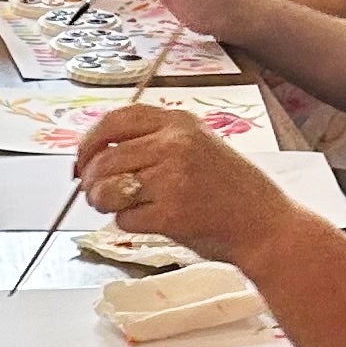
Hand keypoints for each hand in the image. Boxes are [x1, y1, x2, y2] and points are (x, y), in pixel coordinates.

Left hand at [69, 99, 293, 263]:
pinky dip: (128, 224)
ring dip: (102, 203)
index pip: (115, 121)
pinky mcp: (170, 213)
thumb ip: (155, 143)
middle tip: (96, 195)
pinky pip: (124, 219)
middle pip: (105, 158)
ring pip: (108, 188)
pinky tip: (151, 222)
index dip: (89, 143)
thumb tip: (97, 155)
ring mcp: (172, 178)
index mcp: (179, 122)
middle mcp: (174, 144)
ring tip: (117, 208)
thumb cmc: (230, 190)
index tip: (81, 161)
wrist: (264, 225)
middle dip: (91, 181)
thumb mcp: (198, 146)